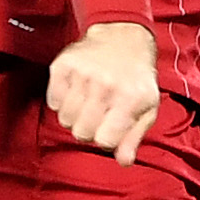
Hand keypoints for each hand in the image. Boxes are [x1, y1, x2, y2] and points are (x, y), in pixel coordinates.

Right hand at [48, 21, 160, 164]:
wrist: (123, 37)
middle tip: (99, 113)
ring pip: (65, 120)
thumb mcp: (146, 107)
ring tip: (89, 101)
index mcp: (129, 99)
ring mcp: (82, 74)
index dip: (106, 138)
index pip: (104, 141)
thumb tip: (124, 162)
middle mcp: (105, 85)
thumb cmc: (136, 79)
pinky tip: (77, 90)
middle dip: (89, 128)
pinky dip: (62, 101)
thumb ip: (134, 137)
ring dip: (75, 116)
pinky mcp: (63, 65)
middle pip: (81, 133)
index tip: (111, 127)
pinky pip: (53, 102)